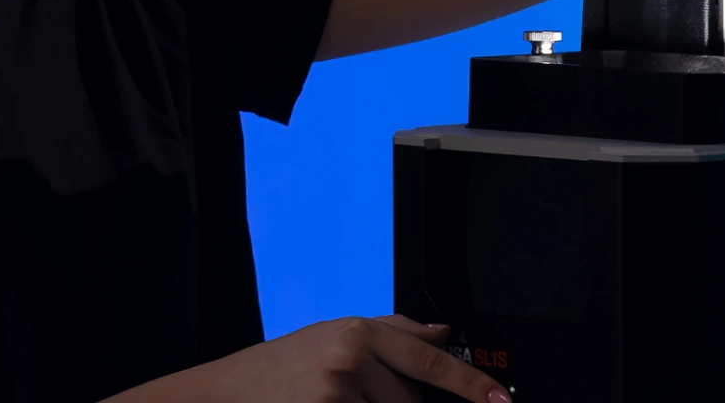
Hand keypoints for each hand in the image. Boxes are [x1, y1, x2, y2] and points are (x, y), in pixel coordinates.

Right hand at [118, 315, 506, 402]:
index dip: (472, 384)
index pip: (430, 359)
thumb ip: (389, 333)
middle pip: (411, 401)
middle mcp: (350, 355)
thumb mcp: (330, 336)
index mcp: (356, 329)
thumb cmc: (276, 370)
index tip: (499, 401)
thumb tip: (438, 334)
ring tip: (326, 399)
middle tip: (351, 396)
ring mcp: (338, 389)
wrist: (225, 393)